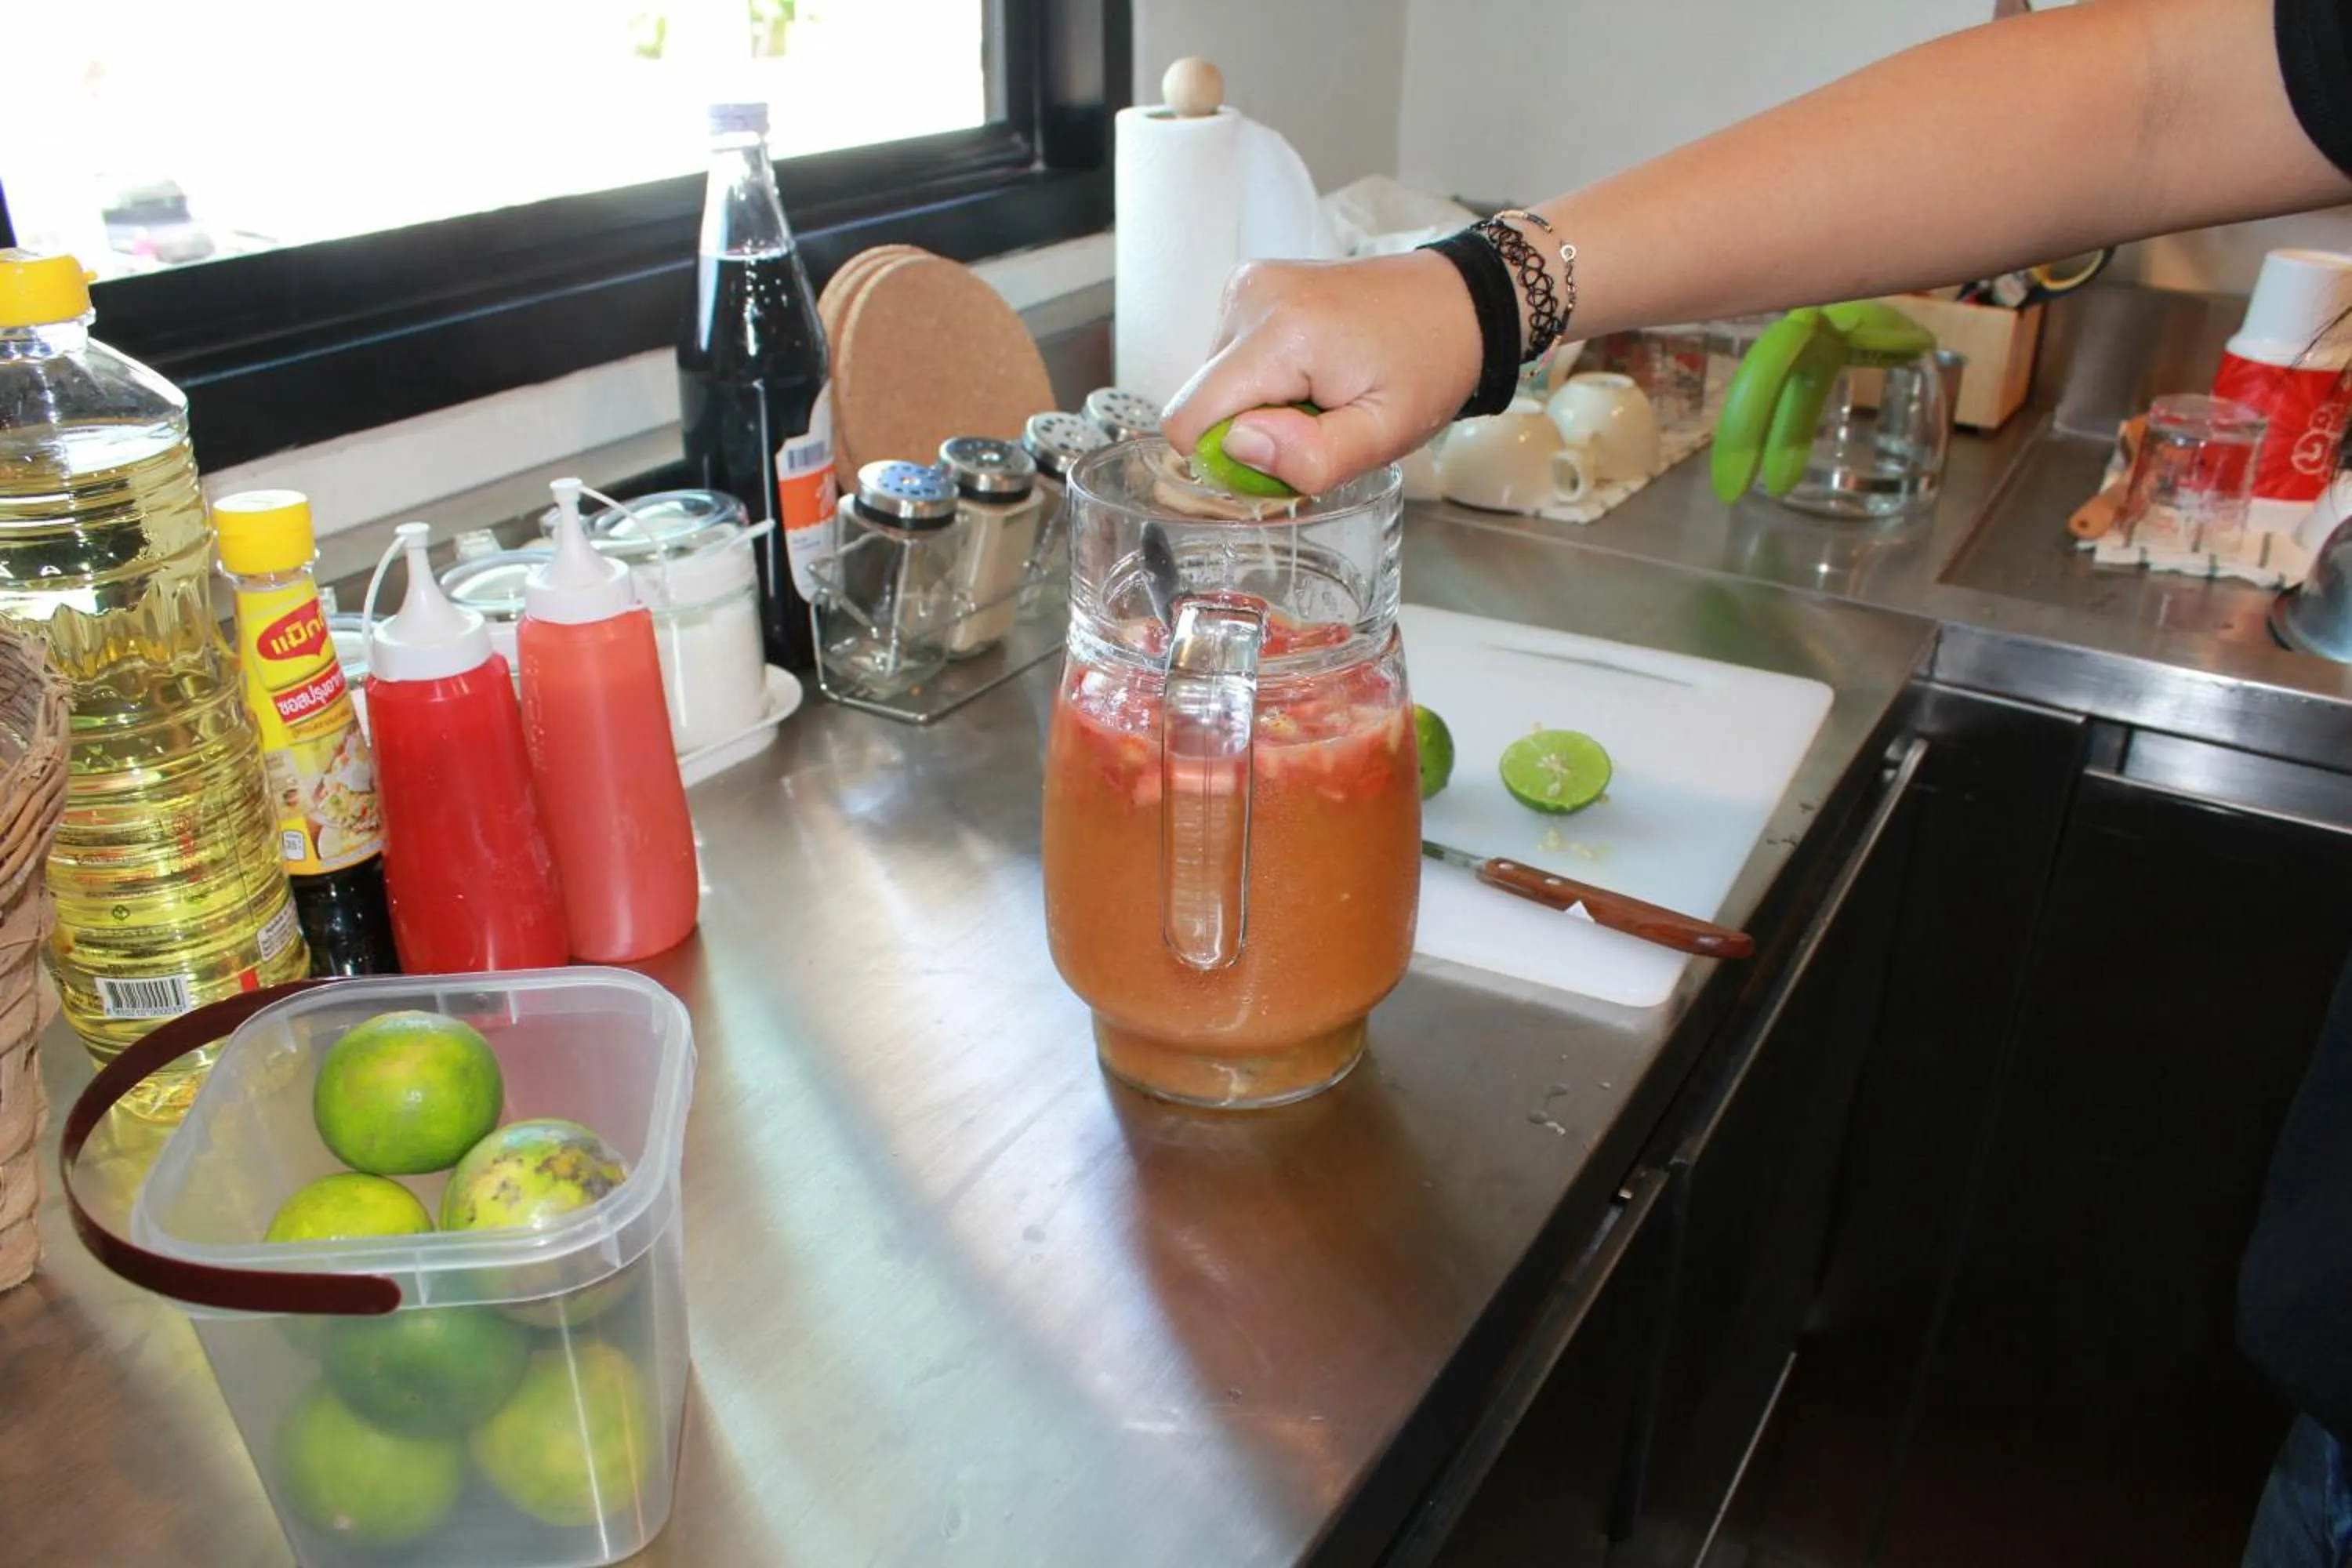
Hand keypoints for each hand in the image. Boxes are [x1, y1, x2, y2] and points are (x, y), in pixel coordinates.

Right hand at [1159, 250, 1484, 495]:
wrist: (1456, 302)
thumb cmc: (1429, 365)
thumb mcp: (1385, 434)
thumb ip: (1312, 455)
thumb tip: (1237, 446)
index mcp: (1281, 333)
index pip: (1188, 419)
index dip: (1228, 457)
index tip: (1286, 453)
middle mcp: (1251, 297)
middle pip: (1202, 402)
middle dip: (1251, 430)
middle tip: (1319, 422)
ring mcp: (1248, 284)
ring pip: (1214, 382)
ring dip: (1260, 404)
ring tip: (1322, 392)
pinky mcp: (1251, 284)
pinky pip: (1230, 356)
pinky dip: (1264, 377)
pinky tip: (1313, 370)